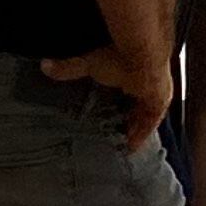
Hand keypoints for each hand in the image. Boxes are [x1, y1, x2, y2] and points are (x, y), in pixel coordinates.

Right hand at [41, 43, 172, 149]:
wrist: (143, 59)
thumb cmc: (119, 57)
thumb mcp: (91, 64)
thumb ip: (69, 68)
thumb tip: (45, 65)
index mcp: (133, 73)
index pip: (126, 91)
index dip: (120, 103)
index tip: (111, 115)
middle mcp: (147, 84)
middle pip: (138, 106)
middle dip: (128, 118)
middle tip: (115, 134)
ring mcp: (156, 94)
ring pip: (145, 115)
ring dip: (135, 128)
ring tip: (121, 143)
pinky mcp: (159, 105)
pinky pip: (151, 124)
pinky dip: (141, 135)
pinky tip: (131, 148)